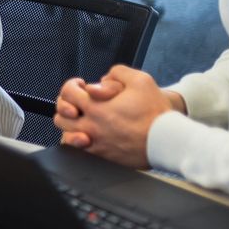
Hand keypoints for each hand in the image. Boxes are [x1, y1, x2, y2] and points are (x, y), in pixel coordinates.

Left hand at [51, 65, 179, 167]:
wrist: (167, 140)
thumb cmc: (155, 113)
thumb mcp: (141, 80)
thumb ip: (118, 73)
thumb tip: (102, 79)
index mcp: (96, 106)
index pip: (67, 92)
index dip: (72, 85)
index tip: (80, 86)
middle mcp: (91, 126)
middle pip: (61, 114)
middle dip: (67, 104)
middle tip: (78, 102)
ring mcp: (94, 142)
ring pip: (65, 134)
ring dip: (70, 124)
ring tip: (81, 118)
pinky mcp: (101, 155)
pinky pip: (77, 150)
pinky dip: (76, 141)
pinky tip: (86, 135)